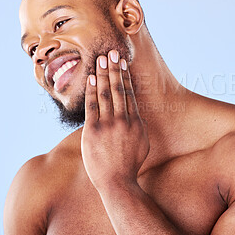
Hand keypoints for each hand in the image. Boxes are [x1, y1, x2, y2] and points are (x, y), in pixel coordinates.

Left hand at [81, 49, 149, 190]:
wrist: (117, 182)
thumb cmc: (130, 164)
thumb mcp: (143, 144)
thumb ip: (141, 127)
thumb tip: (139, 116)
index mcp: (136, 122)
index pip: (129, 93)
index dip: (125, 76)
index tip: (122, 62)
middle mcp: (123, 120)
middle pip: (118, 89)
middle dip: (114, 69)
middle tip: (111, 52)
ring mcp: (108, 125)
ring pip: (106, 94)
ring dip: (103, 75)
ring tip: (101, 59)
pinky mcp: (93, 131)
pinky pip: (92, 107)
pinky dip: (92, 91)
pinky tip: (92, 78)